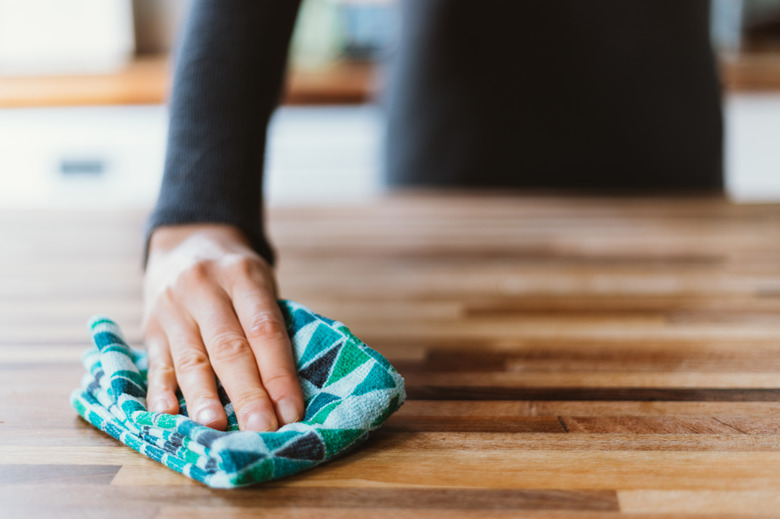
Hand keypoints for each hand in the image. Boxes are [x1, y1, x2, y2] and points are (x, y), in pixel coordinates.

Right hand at [142, 223, 302, 431]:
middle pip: (228, 348)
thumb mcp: (261, 282)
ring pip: (190, 359)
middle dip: (247, 393)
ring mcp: (172, 308)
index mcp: (242, 275)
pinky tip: (169, 416)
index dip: (279, 373)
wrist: (187, 242)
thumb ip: (271, 326)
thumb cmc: (237, 275)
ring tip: (215, 428)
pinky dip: (162, 393)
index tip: (291, 411)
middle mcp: (204, 288)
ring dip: (204, 399)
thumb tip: (286, 392)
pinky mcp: (150, 328)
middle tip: (262, 429)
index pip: (264, 329)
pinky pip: (156, 364)